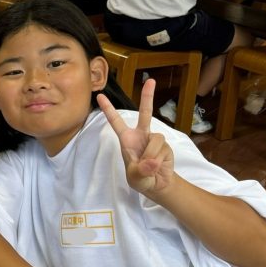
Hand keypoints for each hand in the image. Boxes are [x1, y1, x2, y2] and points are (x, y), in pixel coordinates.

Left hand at [97, 78, 174, 195]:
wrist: (157, 185)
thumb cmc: (140, 178)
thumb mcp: (135, 178)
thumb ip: (141, 170)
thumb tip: (151, 161)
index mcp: (127, 139)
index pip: (116, 122)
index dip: (108, 109)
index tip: (100, 96)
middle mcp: (141, 135)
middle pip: (145, 112)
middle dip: (148, 96)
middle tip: (151, 80)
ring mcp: (154, 139)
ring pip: (155, 140)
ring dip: (151, 155)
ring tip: (149, 167)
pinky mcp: (165, 145)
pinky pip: (162, 149)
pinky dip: (158, 160)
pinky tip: (158, 166)